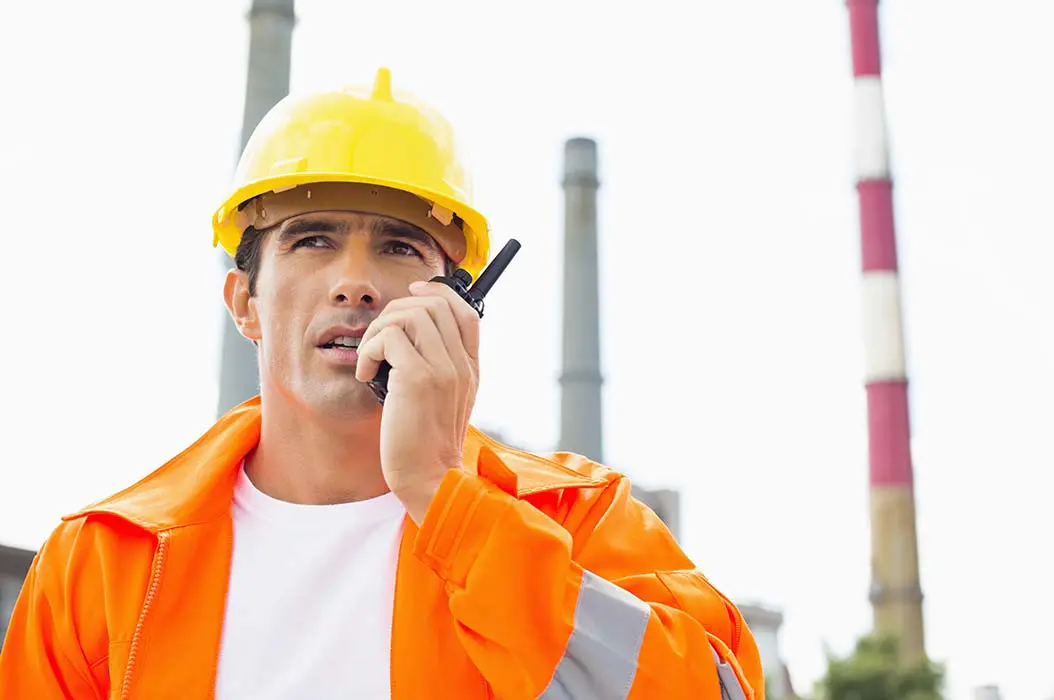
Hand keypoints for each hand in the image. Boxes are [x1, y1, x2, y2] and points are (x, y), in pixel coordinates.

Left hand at [355, 279, 480, 523]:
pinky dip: (368, 350)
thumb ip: (438, 369)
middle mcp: (461, 364)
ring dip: (378, 330)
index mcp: (470, 368)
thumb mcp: (444, 401)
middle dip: (397, 310)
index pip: (464, 310)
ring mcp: (442, 369)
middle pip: (434, 303)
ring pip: (409, 314)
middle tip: (379, 338)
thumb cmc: (427, 444)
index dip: (436, 292)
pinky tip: (365, 374)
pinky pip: (388, 337)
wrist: (429, 477)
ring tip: (371, 358)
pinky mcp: (417, 378)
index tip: (411, 294)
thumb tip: (406, 337)